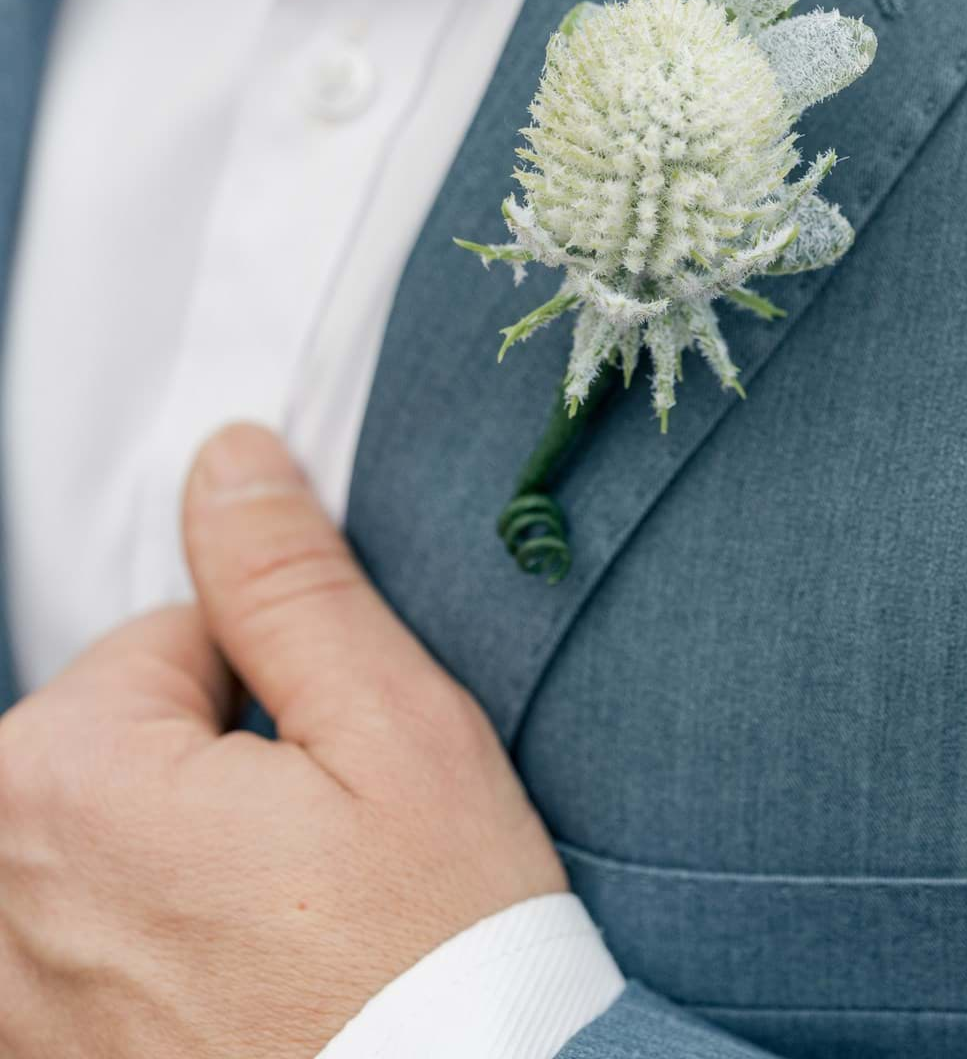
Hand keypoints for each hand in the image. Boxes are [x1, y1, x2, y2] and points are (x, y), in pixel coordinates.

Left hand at [0, 422, 566, 1058]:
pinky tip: (236, 1004)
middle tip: (317, 872)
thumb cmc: (431, 959)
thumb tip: (230, 460)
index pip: (171, 643)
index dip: (281, 697)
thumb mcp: (393, 733)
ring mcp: (6, 993)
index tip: (335, 788)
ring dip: (184, 874)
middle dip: (218, 778)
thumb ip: (289, 584)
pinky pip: (87, 946)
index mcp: (63, 774)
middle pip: (122, 745)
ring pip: (108, 845)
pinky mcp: (35, 1055)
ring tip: (282, 948)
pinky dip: (154, 961)